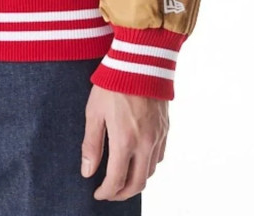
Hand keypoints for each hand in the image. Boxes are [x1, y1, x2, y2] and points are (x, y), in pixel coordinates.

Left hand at [80, 85, 168, 200]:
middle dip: (122, 193)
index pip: (116, 180)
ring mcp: (158, 136)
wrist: (140, 60)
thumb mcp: (94, 112)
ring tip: (123, 178)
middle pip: (138, 183)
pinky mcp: (166, 128)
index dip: (106, 192)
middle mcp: (145, 143)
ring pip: (151, 172)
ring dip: (137, 181)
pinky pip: (159, 156)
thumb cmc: (113, 83)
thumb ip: (91, 144)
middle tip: (110, 193)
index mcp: (125, 141)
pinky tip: (138, 160)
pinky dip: (149, 165)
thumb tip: (87, 172)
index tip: (98, 194)